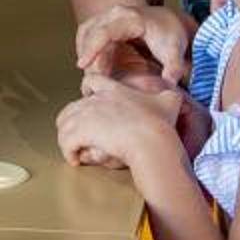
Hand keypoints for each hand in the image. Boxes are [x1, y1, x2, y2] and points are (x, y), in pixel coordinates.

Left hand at [57, 82, 188, 170]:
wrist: (152, 140)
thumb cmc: (160, 124)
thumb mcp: (170, 101)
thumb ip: (170, 94)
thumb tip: (175, 88)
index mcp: (115, 90)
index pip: (92, 80)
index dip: (86, 89)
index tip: (87, 99)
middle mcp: (97, 100)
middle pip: (72, 106)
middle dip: (71, 121)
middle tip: (76, 135)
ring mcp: (87, 115)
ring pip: (65, 124)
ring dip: (67, 138)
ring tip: (73, 149)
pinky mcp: (81, 132)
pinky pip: (66, 141)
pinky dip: (68, 151)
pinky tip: (75, 159)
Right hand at [75, 1, 195, 90]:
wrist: (170, 22)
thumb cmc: (170, 36)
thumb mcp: (175, 51)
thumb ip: (174, 68)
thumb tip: (170, 83)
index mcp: (132, 18)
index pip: (104, 32)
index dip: (91, 48)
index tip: (82, 65)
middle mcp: (116, 13)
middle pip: (90, 32)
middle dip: (87, 56)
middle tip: (89, 79)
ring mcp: (109, 16)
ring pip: (86, 33)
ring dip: (85, 53)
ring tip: (91, 75)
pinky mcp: (104, 22)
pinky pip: (88, 34)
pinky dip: (87, 50)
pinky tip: (92, 67)